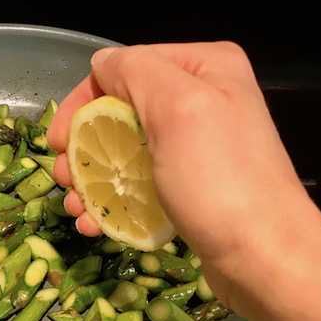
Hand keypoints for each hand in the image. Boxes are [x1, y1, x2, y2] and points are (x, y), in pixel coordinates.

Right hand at [47, 42, 320, 307]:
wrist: (263, 258)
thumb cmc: (220, 181)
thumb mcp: (177, 109)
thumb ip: (135, 71)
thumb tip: (102, 62)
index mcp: (204, 69)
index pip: (125, 68)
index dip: (83, 101)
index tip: (57, 142)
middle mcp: (202, 101)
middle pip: (120, 112)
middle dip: (83, 147)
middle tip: (61, 178)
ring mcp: (197, 148)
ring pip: (125, 153)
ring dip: (92, 179)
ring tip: (75, 208)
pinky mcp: (191, 189)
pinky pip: (141, 185)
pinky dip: (113, 202)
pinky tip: (95, 224)